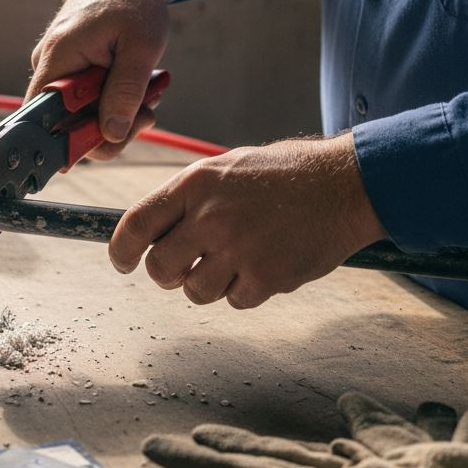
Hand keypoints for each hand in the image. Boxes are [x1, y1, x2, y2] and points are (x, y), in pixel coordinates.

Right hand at [27, 0, 181, 159]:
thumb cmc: (133, 0)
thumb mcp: (141, 49)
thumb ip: (125, 93)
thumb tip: (112, 135)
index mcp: (58, 59)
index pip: (45, 120)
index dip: (73, 141)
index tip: (111, 140)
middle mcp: (48, 66)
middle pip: (66, 124)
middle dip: (109, 127)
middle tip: (147, 114)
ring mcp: (58, 67)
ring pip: (81, 113)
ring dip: (117, 112)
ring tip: (147, 93)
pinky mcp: (70, 68)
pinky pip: (86, 98)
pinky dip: (113, 99)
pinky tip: (134, 85)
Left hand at [109, 134, 386, 307]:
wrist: (345, 185)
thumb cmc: (286, 174)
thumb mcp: (227, 167)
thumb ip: (189, 198)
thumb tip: (156, 229)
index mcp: (195, 185)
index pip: (135, 225)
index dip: (122, 251)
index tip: (124, 262)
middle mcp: (210, 217)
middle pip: (160, 269)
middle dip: (169, 275)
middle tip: (187, 268)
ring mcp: (238, 249)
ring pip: (195, 292)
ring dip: (210, 284)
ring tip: (237, 261)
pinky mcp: (266, 277)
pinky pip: (235, 301)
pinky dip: (246, 291)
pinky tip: (265, 265)